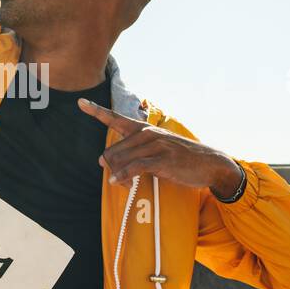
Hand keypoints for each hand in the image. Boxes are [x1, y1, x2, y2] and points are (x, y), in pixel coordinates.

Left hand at [79, 98, 241, 194]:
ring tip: (125, 186)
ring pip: (121, 160)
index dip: (95, 111)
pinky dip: (123, 176)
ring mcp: (155, 145)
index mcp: (144, 129)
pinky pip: (134, 168)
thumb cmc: (180, 159)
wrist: (209, 164)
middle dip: (111, 168)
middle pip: (112, 151)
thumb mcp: (156, 151)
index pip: (115, 118)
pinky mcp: (162, 160)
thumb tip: (103, 161)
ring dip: (118, 176)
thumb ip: (130, 154)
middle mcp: (147, 133)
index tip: (79, 102)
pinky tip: (118, 183)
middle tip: (120, 181)